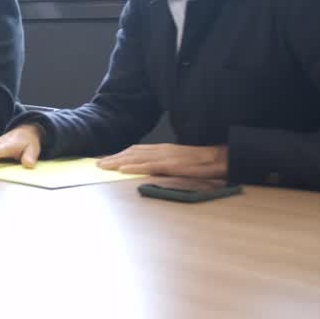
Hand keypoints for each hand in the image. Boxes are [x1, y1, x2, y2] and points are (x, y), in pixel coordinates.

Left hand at [97, 144, 228, 178]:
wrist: (222, 159)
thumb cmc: (202, 162)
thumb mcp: (180, 161)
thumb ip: (165, 163)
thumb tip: (151, 169)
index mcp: (163, 149)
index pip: (136, 150)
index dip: (120, 154)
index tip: (106, 159)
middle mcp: (162, 150)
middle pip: (132, 153)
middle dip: (113, 158)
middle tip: (97, 163)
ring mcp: (167, 157)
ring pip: (137, 158)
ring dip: (118, 161)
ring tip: (104, 165)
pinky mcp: (172, 165)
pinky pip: (150, 166)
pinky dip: (135, 167)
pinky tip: (123, 169)